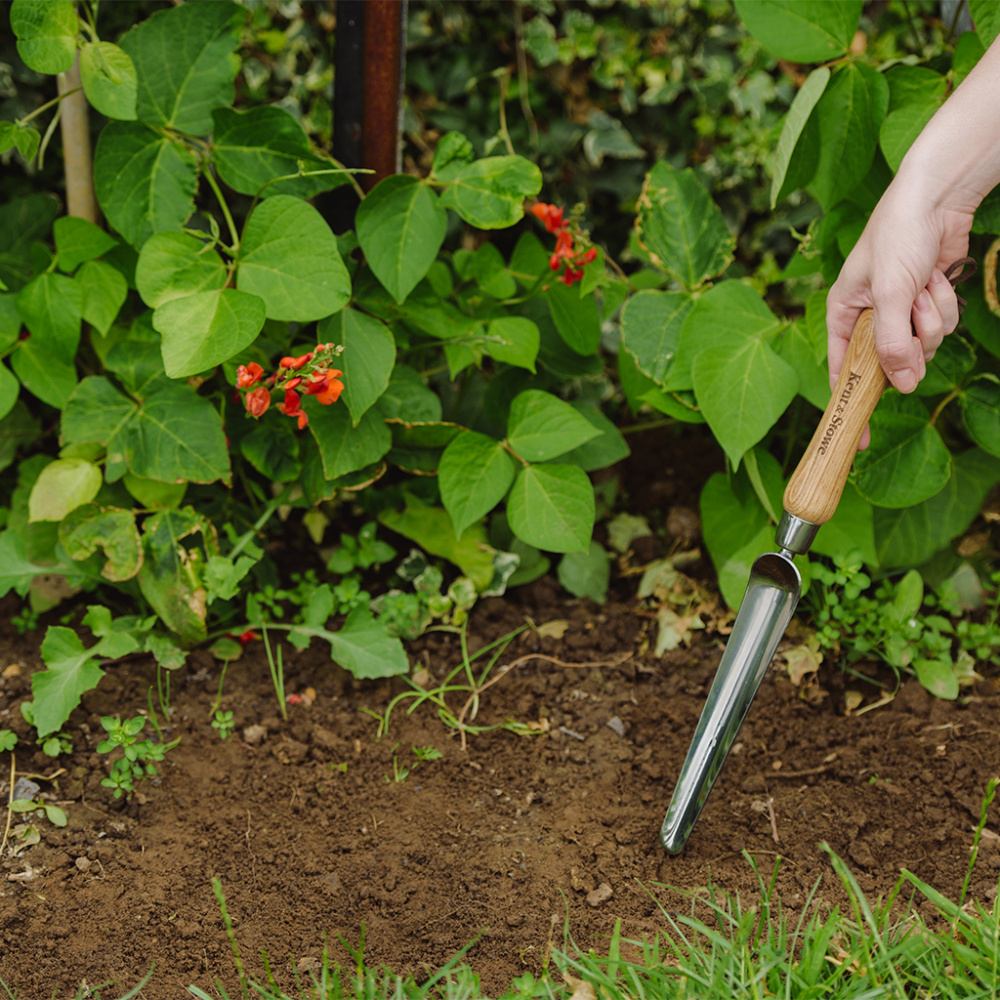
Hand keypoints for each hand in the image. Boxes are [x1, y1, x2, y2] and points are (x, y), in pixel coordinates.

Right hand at [827, 174, 969, 395]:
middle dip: (911, 340)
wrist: (937, 197)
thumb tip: (903, 386)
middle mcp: (869, 318)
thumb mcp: (890, 292)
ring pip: (924, 344)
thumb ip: (893, 341)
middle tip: (915, 315)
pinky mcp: (928, 303)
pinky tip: (938, 278)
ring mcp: (901, 312)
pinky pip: (942, 326)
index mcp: (843, 315)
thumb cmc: (898, 235)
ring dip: (933, 316)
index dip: (852, 405)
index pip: (842, 372)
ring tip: (926, 284)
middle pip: (891, 362)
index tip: (859, 439)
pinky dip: (946, 304)